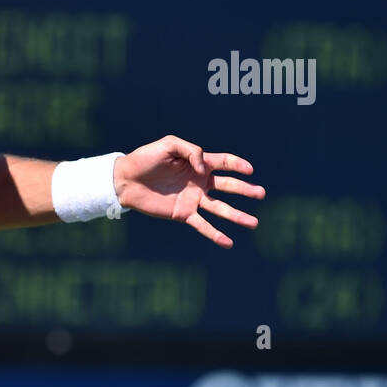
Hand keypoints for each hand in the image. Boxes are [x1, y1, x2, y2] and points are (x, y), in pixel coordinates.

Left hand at [114, 135, 264, 247]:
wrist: (124, 180)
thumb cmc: (145, 158)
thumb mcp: (169, 144)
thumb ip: (192, 151)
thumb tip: (205, 170)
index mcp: (197, 164)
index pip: (224, 163)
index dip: (238, 165)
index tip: (249, 170)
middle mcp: (199, 182)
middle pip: (228, 186)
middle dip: (245, 190)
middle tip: (261, 193)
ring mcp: (192, 199)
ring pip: (220, 208)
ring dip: (237, 216)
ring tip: (254, 223)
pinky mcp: (183, 214)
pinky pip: (203, 225)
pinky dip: (215, 235)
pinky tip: (229, 243)